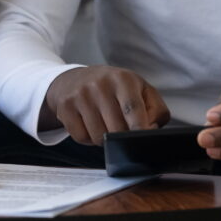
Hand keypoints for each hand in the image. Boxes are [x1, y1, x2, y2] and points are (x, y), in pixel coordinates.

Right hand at [41, 66, 170, 144]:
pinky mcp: (65, 106)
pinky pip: (81, 137)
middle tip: (121, 128)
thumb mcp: (141, 90)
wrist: (75, 80)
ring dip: (104, 139)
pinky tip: (89, 124)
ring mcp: (80, 95)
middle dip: (122, 137)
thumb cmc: (115, 89)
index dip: (140, 129)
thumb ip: (156, 110)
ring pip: (99, 137)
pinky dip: (87, 138)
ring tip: (104, 124)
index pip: (133, 109)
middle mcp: (100, 84)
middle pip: (117, 130)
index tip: (143, 140)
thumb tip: (151, 130)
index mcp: (123, 79)